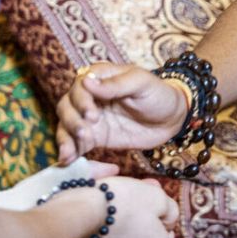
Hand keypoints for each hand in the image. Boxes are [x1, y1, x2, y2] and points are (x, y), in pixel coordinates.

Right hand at [56, 63, 187, 164]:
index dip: (81, 100)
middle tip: (85, 133)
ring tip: (70, 152)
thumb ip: (115, 84)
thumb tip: (86, 82)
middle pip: (67, 105)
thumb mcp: (141, 83)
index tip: (92, 115)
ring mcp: (90, 118)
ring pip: (66, 124)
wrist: (171, 120)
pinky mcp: (94, 137)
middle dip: (72, 120)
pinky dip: (69, 151)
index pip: (79, 86)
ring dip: (65, 137)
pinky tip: (68, 160)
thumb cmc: (158, 94)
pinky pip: (75, 143)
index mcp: (100, 77)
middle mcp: (90, 96)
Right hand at [71, 177, 178, 237]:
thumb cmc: (122, 201)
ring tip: (114, 215)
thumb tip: (169, 219)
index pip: (164, 233)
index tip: (145, 202)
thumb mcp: (156, 196)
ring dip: (124, 236)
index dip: (156, 216)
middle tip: (131, 206)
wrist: (80, 214)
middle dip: (142, 227)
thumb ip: (170, 210)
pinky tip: (101, 228)